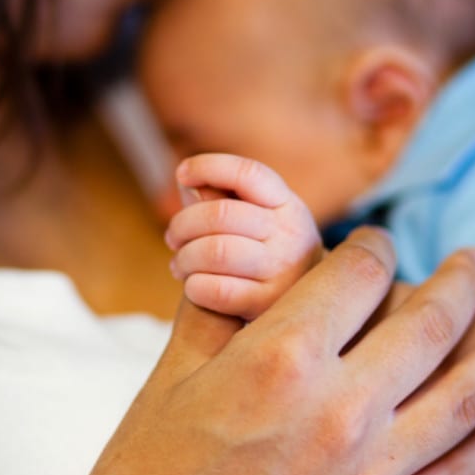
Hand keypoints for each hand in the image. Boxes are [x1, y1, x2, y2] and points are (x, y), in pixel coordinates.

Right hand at [0, 231, 474, 474]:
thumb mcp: (168, 378)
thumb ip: (218, 310)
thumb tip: (245, 262)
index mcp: (279, 359)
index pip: (357, 274)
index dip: (373, 247)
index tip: (378, 244)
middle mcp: (339, 411)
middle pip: (431, 323)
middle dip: (466, 279)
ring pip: (469, 396)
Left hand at [165, 152, 322, 318]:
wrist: (302, 308)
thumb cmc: (264, 254)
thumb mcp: (257, 220)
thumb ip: (222, 197)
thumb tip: (189, 182)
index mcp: (287, 204)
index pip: (248, 173)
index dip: (209, 166)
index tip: (182, 173)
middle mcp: (292, 234)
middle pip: (221, 214)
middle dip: (183, 224)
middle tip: (172, 238)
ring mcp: (284, 271)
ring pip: (215, 252)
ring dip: (184, 258)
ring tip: (179, 265)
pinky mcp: (268, 305)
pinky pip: (217, 290)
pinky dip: (194, 286)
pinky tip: (193, 286)